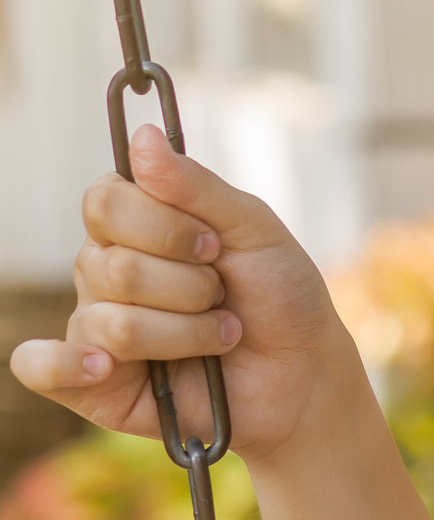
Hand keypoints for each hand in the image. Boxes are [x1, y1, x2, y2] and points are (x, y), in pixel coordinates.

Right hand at [8, 122, 359, 463]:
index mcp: (133, 227)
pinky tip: (106, 368)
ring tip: (220, 337)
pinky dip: (68, 366)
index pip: (105, 202)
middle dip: (189, 287)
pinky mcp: (94, 384)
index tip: (215, 246)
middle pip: (113, 266)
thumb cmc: (282, 296)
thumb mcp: (254, 229)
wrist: (306, 373)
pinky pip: (41, 369)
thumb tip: (141, 135)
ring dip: (187, 333)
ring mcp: (95, 327)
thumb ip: (196, 186)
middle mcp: (104, 272)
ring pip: (113, 323)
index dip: (164, 226)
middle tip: (222, 297)